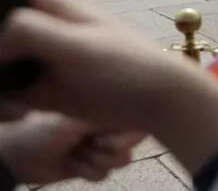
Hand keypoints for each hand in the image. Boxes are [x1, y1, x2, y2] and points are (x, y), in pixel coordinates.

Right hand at [0, 0, 217, 172]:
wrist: (157, 102)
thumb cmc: (128, 65)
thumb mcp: (81, 45)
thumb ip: (33, 31)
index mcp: (53, 7)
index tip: (1, 32)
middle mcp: (41, 30)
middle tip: (5, 73)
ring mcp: (40, 61)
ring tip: (16, 104)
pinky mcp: (41, 91)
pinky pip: (8, 95)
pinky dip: (5, 105)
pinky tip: (20, 113)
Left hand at [0, 111, 140, 183]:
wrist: (18, 157)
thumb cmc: (45, 131)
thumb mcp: (80, 121)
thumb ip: (111, 119)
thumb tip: (139, 121)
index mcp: (106, 104)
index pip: (137, 117)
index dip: (128, 134)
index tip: (105, 139)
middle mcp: (107, 122)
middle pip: (132, 141)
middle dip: (110, 150)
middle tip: (90, 145)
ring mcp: (100, 144)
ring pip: (121, 160)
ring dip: (95, 162)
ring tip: (76, 154)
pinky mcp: (92, 163)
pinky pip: (106, 173)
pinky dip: (87, 172)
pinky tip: (71, 164)